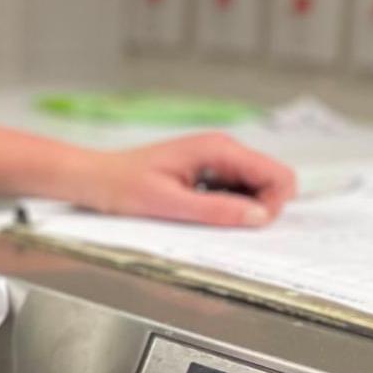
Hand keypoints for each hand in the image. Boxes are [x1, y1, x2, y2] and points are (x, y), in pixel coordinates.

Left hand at [82, 132, 296, 226]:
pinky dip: (228, 205)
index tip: (246, 225)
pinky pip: (236, 189)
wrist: (95, 178)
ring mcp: (217, 158)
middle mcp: (223, 148)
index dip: (272, 205)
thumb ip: (217, 210)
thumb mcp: (170, 204)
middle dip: (260, 207)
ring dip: (242, 208)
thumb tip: (260, 217)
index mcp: (219, 149)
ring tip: (203, 215)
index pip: (278, 175)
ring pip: (256, 187)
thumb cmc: (124, 187)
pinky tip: (198, 211)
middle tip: (222, 224)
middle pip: (272, 180)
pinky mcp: (208, 170)